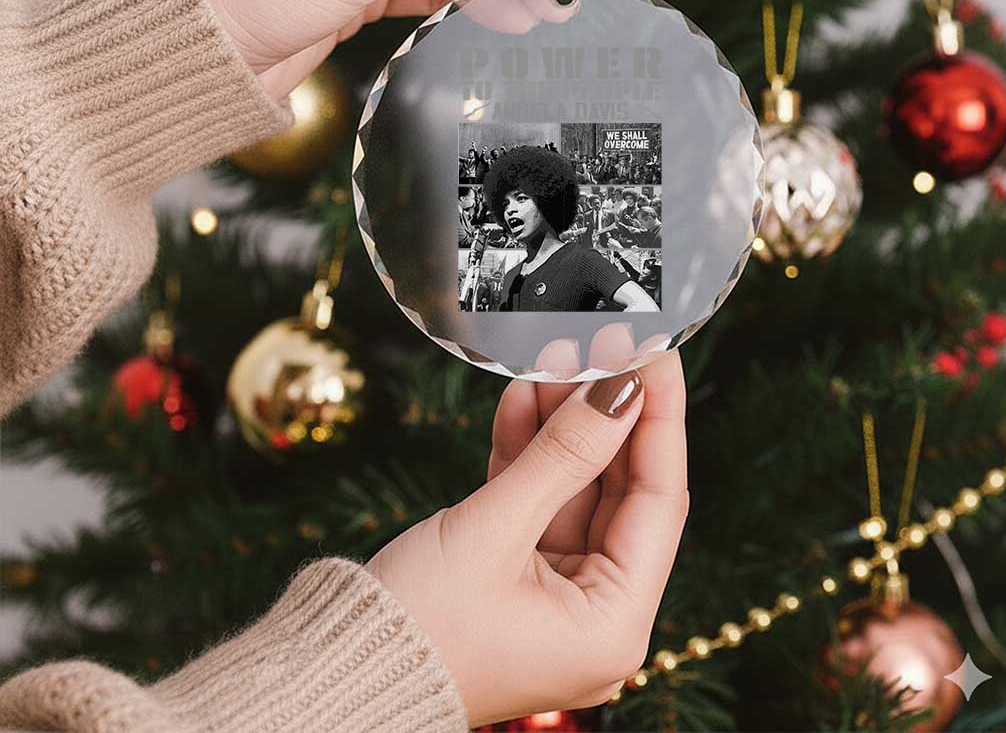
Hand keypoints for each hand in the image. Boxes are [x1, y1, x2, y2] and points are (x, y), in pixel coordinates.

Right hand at [365, 347, 687, 726]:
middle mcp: (596, 614)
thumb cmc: (413, 627)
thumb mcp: (495, 529)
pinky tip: (524, 398)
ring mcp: (556, 594)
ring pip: (575, 489)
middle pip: (619, 491)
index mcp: (612, 625)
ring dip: (562, 424)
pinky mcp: (517, 576)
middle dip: (605, 413)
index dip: (659, 416)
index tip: (654, 352)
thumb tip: (620, 390)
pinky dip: (529, 453)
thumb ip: (564, 454)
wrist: (332, 676)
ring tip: (556, 357)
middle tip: (602, 344)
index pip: (658, 499)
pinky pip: (537, 502)